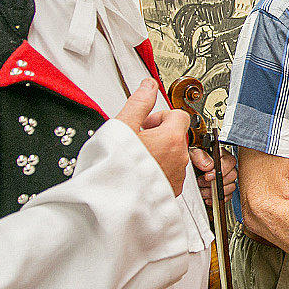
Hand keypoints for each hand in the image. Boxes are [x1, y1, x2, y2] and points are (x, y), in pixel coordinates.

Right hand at [117, 80, 190, 196]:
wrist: (110, 203)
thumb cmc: (114, 167)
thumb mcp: (123, 125)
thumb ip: (140, 102)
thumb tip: (149, 86)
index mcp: (171, 138)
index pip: (179, 115)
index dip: (160, 116)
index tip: (144, 123)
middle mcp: (179, 158)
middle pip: (176, 136)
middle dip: (158, 134)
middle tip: (137, 140)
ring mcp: (176, 177)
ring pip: (173, 156)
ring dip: (158, 154)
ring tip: (135, 158)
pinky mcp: (170, 193)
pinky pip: (169, 175)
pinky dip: (157, 172)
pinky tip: (138, 173)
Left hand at [190, 145, 236, 206]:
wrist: (187, 170)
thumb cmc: (191, 159)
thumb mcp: (192, 152)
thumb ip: (199, 155)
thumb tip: (209, 165)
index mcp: (221, 154)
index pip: (230, 162)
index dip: (221, 170)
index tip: (208, 175)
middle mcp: (226, 166)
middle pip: (232, 175)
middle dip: (216, 182)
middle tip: (202, 182)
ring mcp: (226, 178)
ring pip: (231, 187)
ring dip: (215, 191)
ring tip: (202, 189)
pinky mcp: (223, 189)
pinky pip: (227, 196)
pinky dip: (216, 198)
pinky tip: (207, 196)